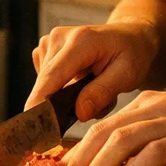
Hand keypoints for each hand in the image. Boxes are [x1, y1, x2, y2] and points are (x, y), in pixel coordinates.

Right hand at [25, 21, 164, 121]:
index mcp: (80, 41)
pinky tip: (80, 83)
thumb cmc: (132, 53)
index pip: (52, 76)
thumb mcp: (128, 74)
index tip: (33, 128)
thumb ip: (103, 92)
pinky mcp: (46, 49)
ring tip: (92, 90)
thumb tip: (79, 112)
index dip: (40, 103)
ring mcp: (50, 42)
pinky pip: (45, 80)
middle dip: (61, 105)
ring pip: (44, 85)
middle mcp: (59, 37)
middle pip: (45, 84)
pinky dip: (60, 88)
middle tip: (94, 107)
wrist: (130, 36)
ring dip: (64, 97)